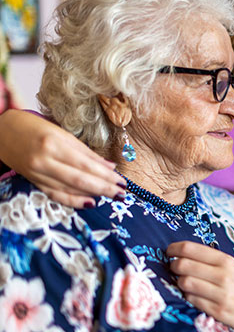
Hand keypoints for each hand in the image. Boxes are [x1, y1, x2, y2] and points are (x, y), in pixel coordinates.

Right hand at [0, 110, 125, 207]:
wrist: (2, 132)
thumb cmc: (34, 128)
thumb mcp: (61, 133)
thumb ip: (86, 152)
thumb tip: (110, 166)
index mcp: (54, 144)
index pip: (86, 164)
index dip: (106, 175)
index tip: (122, 181)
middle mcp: (45, 161)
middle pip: (80, 180)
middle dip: (104, 188)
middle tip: (122, 194)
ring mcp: (38, 174)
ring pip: (70, 189)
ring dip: (93, 194)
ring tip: (111, 196)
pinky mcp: (34, 182)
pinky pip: (56, 195)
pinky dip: (74, 201)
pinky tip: (90, 203)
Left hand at [167, 241, 233, 331]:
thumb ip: (215, 263)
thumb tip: (187, 256)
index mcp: (227, 261)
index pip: (190, 249)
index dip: (174, 249)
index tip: (169, 252)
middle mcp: (223, 275)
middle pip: (183, 265)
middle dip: (173, 267)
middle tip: (174, 269)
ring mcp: (220, 294)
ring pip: (184, 283)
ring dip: (180, 284)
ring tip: (186, 284)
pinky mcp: (218, 311)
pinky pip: (191, 301)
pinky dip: (190, 298)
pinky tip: (196, 297)